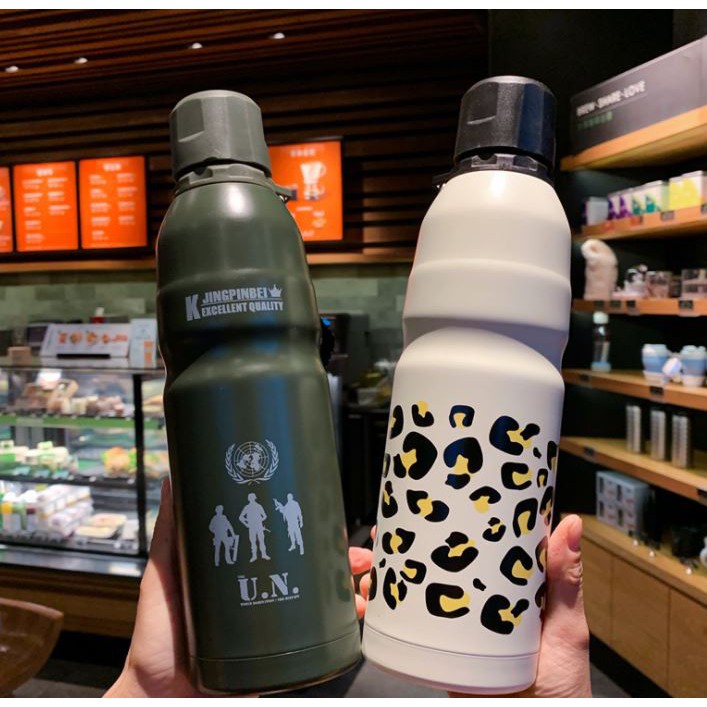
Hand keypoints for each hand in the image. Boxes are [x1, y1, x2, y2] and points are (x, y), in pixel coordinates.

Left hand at [105, 480, 370, 697]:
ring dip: (351, 593)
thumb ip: (169, 532)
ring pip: (324, 607)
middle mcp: (266, 601)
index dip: (315, 538)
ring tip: (363, 585)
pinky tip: (355, 618)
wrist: (158, 695)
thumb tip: (174, 481)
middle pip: (315, 577)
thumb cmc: (157, 638)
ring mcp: (275, 632)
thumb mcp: (163, 575)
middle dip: (344, 564)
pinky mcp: (279, 661)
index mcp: (245, 576)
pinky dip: (343, 628)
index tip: (333, 523)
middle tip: (359, 556)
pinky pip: (318, 643)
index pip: (287, 550)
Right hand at [355, 516, 591, 698]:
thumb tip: (571, 523)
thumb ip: (565, 583)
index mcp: (499, 588)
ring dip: (376, 580)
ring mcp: (451, 630)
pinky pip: (403, 633)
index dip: (433, 525)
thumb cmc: (562, 688)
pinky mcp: (437, 657)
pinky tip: (363, 606)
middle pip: (421, 567)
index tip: (410, 507)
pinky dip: (377, 617)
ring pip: (404, 596)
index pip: (462, 546)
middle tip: (373, 540)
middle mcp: (470, 604)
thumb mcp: (565, 629)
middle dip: (390, 551)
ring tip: (361, 571)